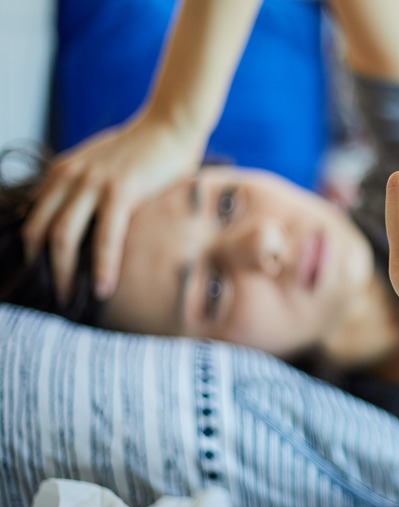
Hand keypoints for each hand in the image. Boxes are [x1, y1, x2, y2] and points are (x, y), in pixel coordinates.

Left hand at [22, 114, 205, 302]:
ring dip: (62, 273)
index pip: (33, 217)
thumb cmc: (146, 148)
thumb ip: (87, 187)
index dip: (33, 250)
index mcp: (62, 172)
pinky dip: (103, 266)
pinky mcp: (121, 191)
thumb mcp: (102, 165)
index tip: (42, 276)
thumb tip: (86, 222)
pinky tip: (104, 288)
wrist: (172, 123)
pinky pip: (105, 237)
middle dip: (39, 267)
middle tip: (51, 294)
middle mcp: (69, 176)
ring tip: (70, 298)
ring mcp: (93, 183)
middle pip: (38, 230)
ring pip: (62, 236)